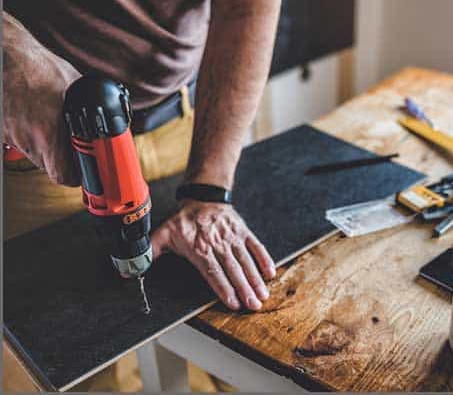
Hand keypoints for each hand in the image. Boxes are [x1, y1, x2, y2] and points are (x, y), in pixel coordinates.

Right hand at [3, 11, 80, 184]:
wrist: (7, 56)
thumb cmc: (41, 68)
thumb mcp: (78, 88)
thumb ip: (93, 108)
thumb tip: (111, 120)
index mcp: (49, 133)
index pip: (63, 176)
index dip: (76, 176)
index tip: (83, 171)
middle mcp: (28, 138)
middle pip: (49, 167)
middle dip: (62, 159)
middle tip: (71, 146)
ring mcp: (12, 135)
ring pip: (35, 155)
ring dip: (45, 146)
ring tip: (50, 124)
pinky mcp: (2, 131)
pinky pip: (19, 142)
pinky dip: (28, 135)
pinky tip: (34, 118)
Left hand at [151, 200, 275, 310]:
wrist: (204, 197)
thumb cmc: (184, 220)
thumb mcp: (164, 233)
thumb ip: (151, 252)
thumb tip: (131, 269)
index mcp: (200, 248)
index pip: (213, 272)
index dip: (223, 288)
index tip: (233, 302)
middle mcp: (219, 245)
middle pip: (233, 270)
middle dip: (244, 289)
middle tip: (254, 305)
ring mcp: (233, 238)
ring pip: (246, 261)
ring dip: (256, 279)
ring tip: (263, 296)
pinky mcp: (243, 232)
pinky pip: (256, 246)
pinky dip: (264, 259)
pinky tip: (271, 273)